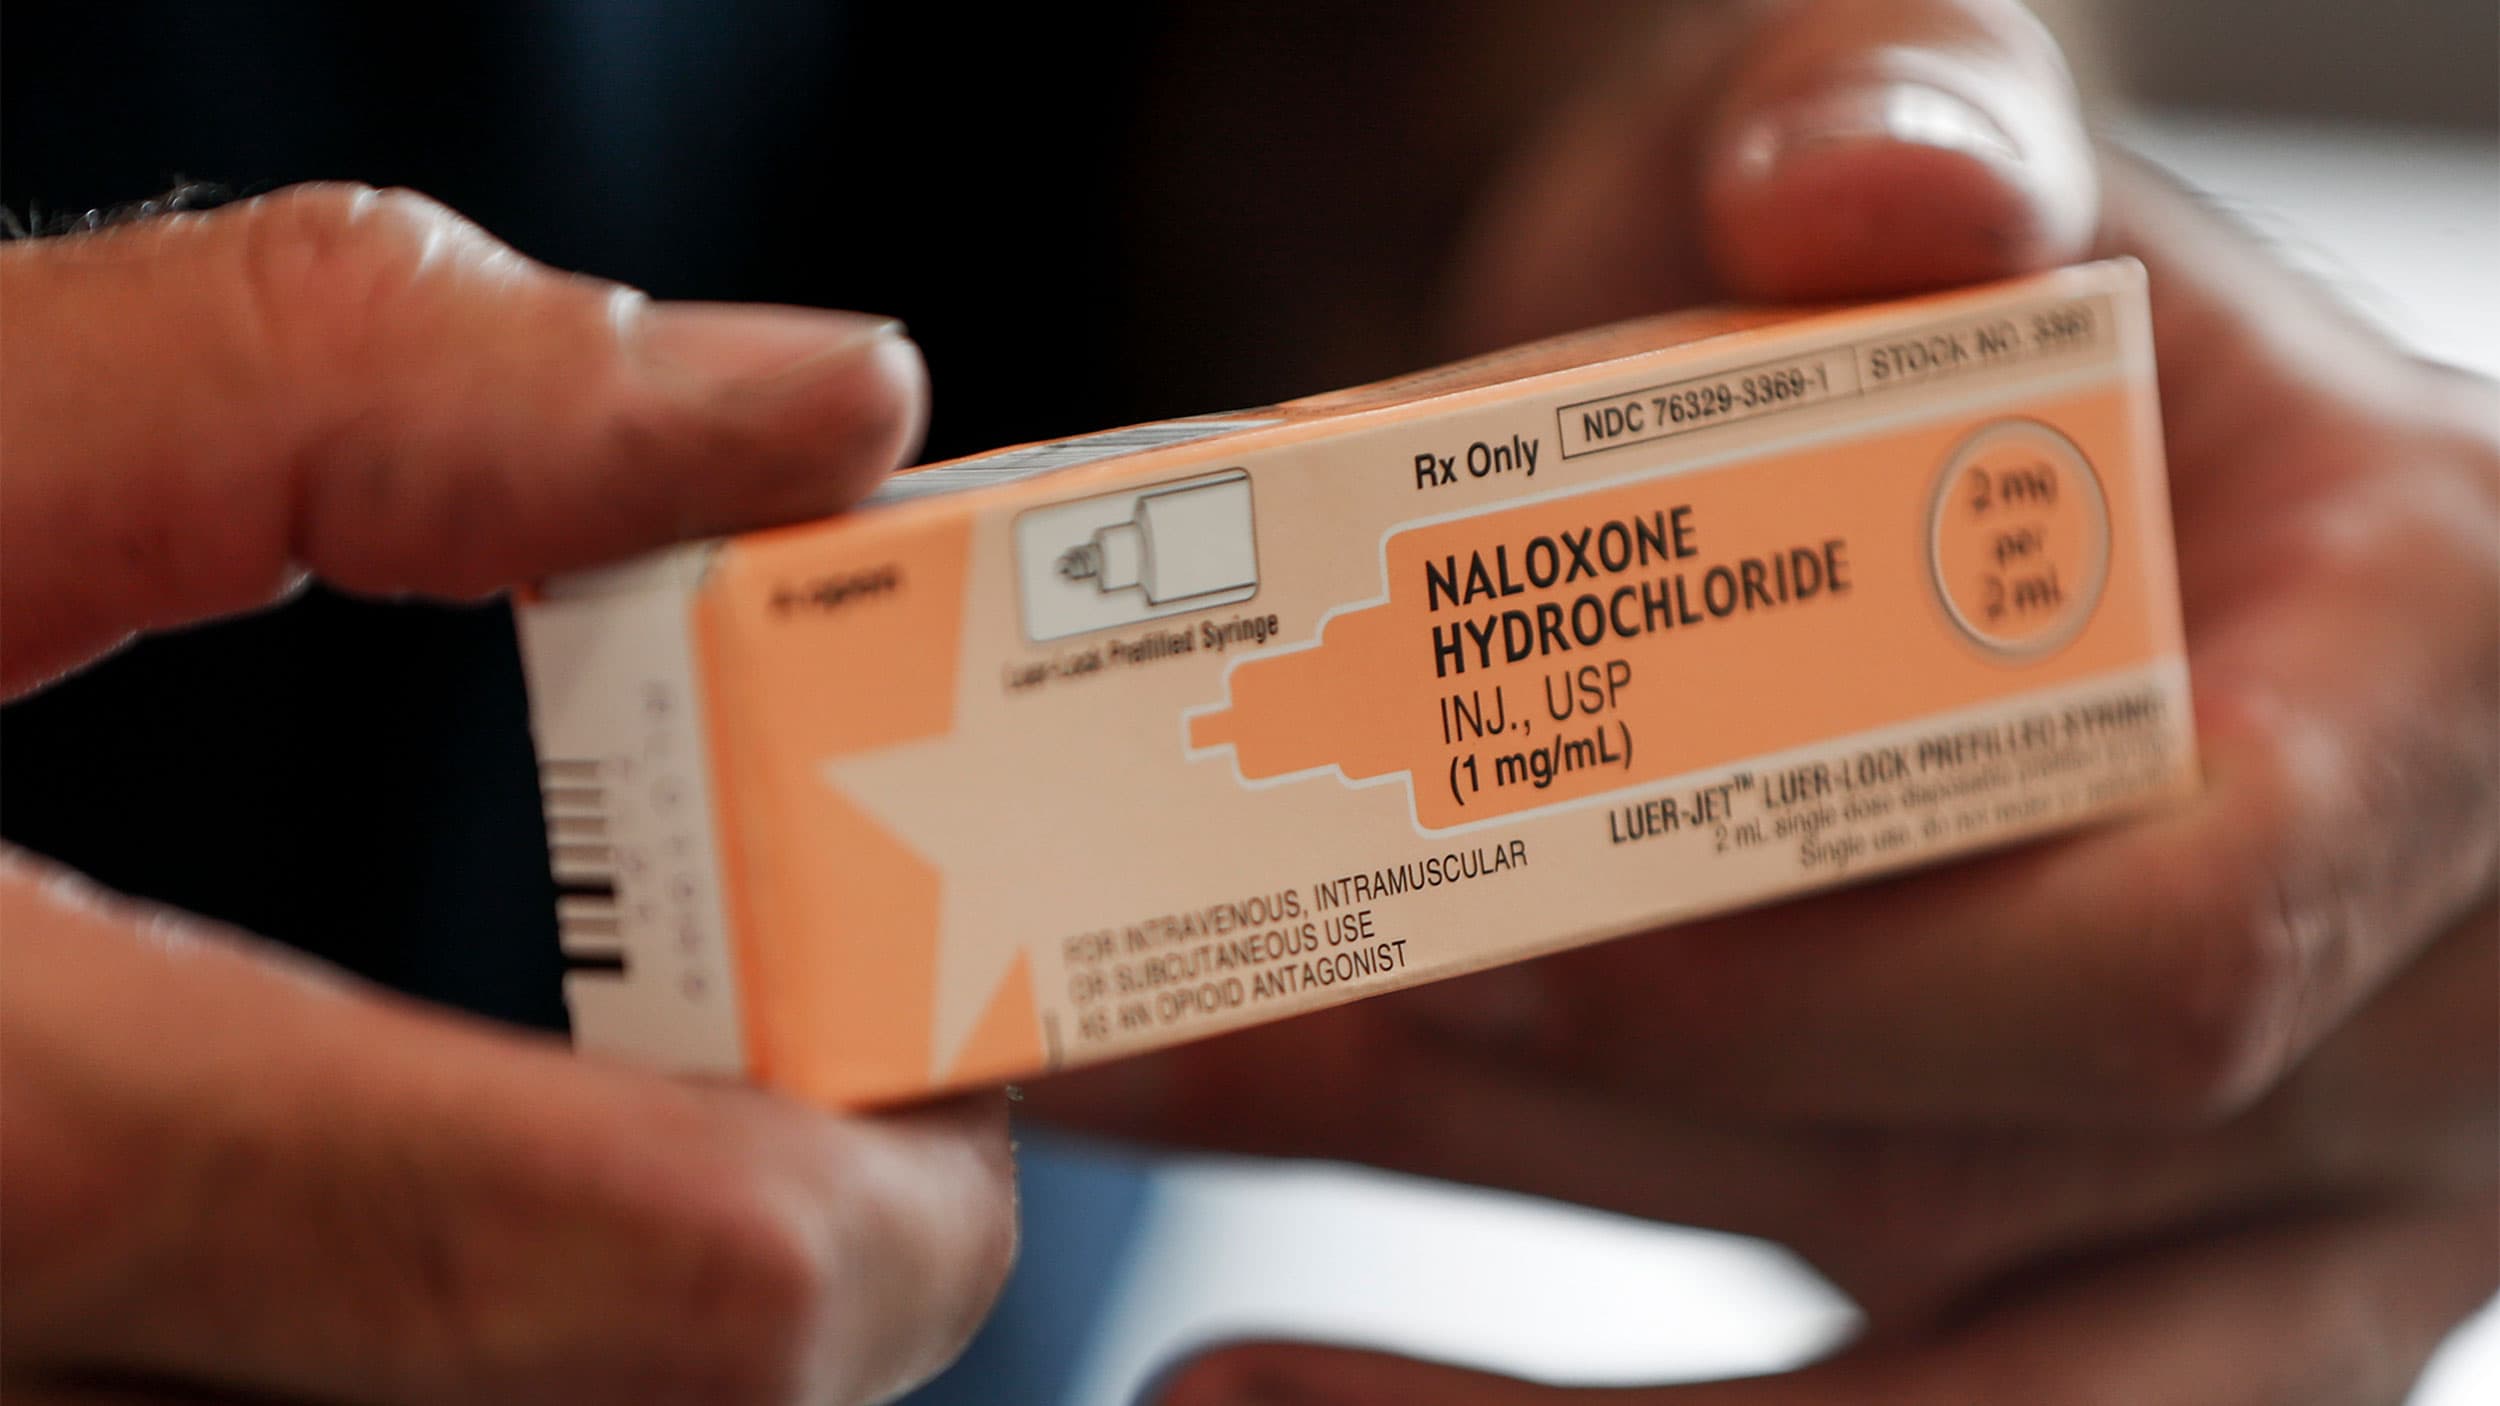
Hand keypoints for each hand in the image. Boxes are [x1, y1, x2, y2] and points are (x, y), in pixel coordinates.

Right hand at [0, 185, 1013, 1404]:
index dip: (880, 1213)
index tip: (960, 1106)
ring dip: (591, 1294)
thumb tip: (808, 395)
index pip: (651, 1294)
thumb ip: (340, 382)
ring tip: (624, 1107)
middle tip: (819, 1077)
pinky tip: (399, 1174)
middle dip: (760, 1266)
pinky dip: (417, 1303)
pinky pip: (291, 1392)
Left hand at [1034, 4, 2499, 1401]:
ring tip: (1207, 1382)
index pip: (2181, 945)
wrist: (1897, 408)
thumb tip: (1861, 202)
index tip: (1506, 939)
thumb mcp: (1918, 119)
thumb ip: (1911, 107)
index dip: (1829, 991)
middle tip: (1213, 1064)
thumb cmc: (1927, 271)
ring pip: (1912, 1394)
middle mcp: (2393, 993)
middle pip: (1990, 1191)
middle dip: (1577, 1148)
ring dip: (1518, 1401)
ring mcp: (2244, 1191)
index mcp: (2429, 682)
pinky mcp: (2055, 1281)